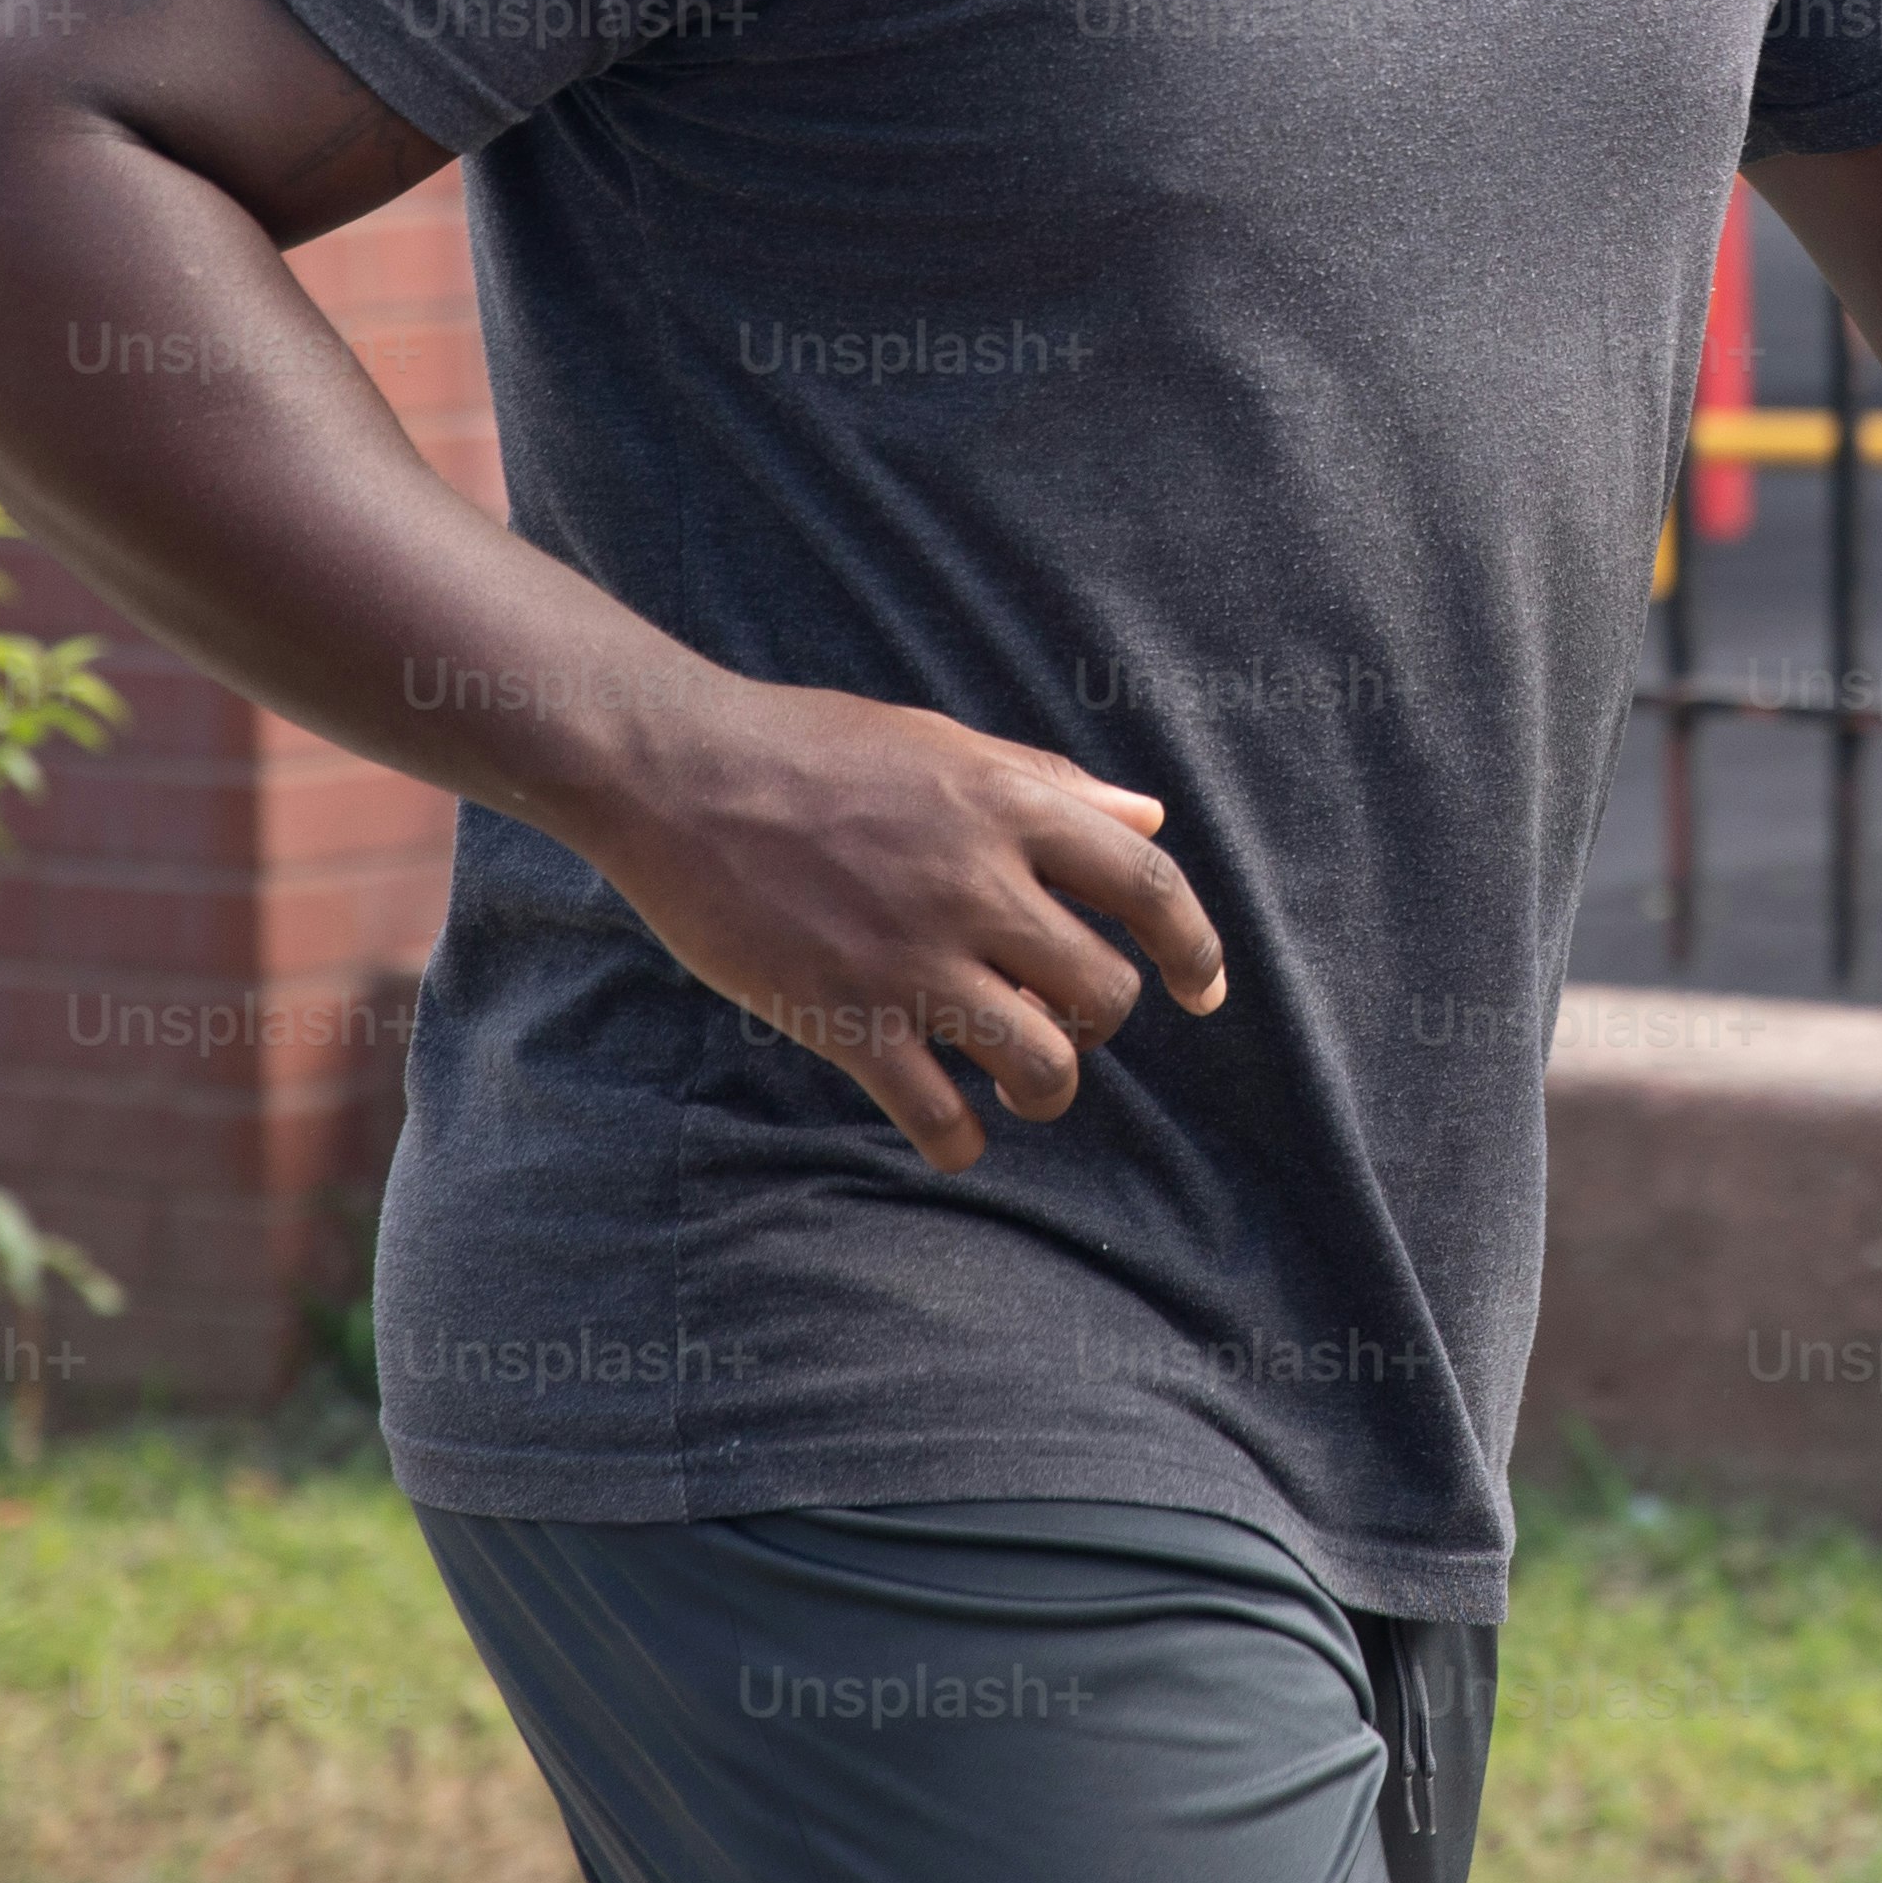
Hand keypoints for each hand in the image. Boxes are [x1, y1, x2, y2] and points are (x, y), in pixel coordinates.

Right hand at [580, 680, 1230, 1169]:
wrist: (678, 773)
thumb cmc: (812, 746)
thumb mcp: (945, 742)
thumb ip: (1051, 785)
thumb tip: (1148, 818)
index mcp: (1009, 806)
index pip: (1149, 885)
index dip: (1195, 947)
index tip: (1203, 990)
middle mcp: (977, 884)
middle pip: (1102, 993)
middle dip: (1097, 1022)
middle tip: (1060, 1019)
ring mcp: (912, 958)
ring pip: (1044, 1067)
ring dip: (1046, 1089)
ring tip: (1021, 1083)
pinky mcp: (845, 1018)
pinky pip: (940, 1118)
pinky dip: (961, 1140)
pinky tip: (953, 1130)